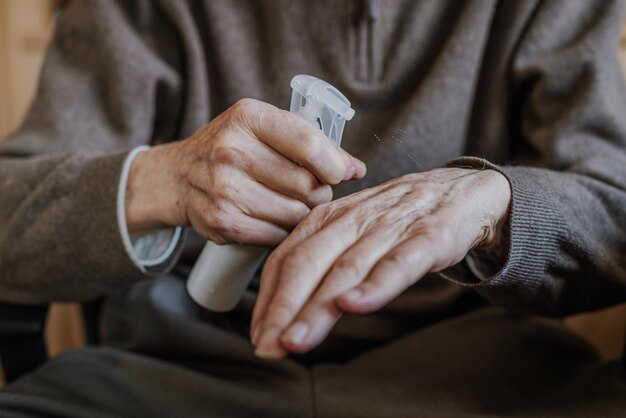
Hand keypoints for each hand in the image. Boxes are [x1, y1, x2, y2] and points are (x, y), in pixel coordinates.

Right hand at [125, 98, 365, 243]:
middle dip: (318, 192)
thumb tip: (357, 169)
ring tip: (289, 203)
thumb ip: (312, 144)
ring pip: (297, 214)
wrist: (179, 176)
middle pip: (308, 185)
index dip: (334, 165)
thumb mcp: (265, 129)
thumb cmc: (233, 149)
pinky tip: (274, 219)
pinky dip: (284, 232)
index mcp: (248, 118)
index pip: (310, 144)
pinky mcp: (223, 222)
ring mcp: (225, 189)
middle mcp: (232, 151)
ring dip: (302, 214)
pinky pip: (278, 236)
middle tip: (307, 190)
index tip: (338, 173)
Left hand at [251, 168, 510, 358]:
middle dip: (283, 308)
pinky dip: (375, 284)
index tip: (259, 335)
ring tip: (296, 339)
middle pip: (308, 263)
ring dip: (318, 306)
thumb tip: (284, 309)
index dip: (269, 299)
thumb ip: (323, 261)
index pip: (287, 258)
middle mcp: (354, 220)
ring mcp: (391, 228)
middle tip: (268, 346)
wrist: (460, 192)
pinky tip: (355, 305)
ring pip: (347, 268)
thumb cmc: (399, 219)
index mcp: (330, 218)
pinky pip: (398, 263)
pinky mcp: (428, 237)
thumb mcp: (353, 232)